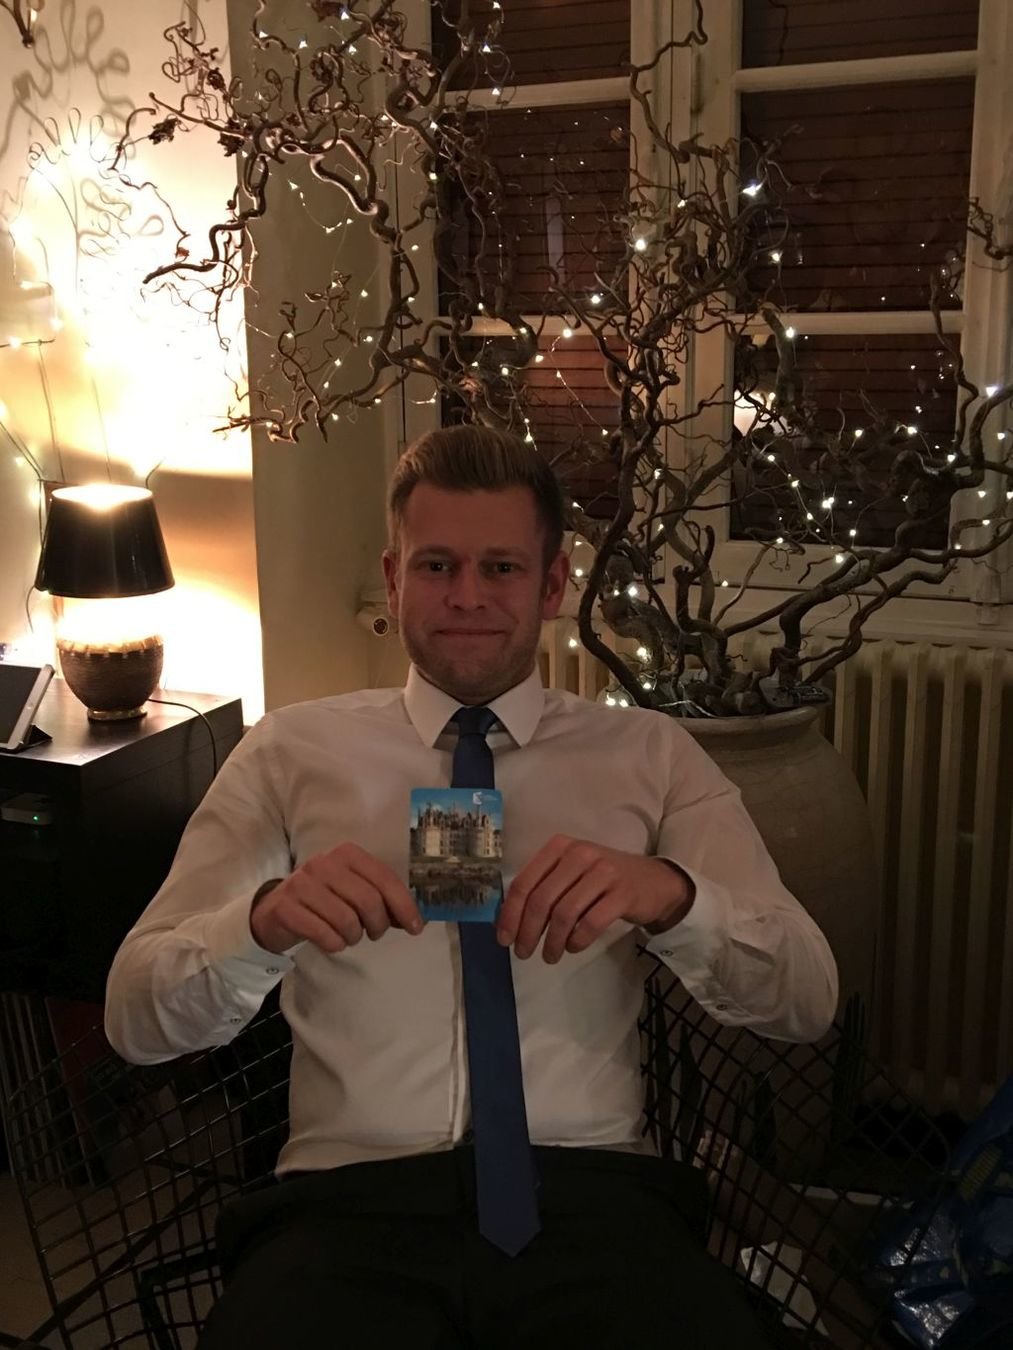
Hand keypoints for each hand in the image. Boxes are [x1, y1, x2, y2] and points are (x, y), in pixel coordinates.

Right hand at [250, 843, 423, 954]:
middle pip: (368, 901)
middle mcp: (323, 863)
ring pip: (346, 920)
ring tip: (350, 936)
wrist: (277, 910)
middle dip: (378, 925)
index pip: (385, 878)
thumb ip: (383, 899)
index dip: (404, 906)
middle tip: (374, 934)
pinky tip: (333, 941)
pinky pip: (324, 934)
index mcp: (347, 853)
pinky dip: (335, 944)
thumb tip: (414, 920)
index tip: (416, 929)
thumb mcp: (354, 891)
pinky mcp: (286, 908)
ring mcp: (302, 884)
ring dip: (354, 936)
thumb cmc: (325, 900)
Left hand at [496, 835, 693, 963]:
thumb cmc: (602, 880)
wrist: (654, 882)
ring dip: (552, 942)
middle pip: (541, 900)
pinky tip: (572, 947)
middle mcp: (579, 854)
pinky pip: (590, 924)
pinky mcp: (622, 893)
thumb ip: (542, 888)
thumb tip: (507, 921)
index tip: (504, 940)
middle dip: (527, 932)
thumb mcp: (570, 874)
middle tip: (523, 953)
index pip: (524, 883)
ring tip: (549, 956)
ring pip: (564, 914)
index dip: (510, 914)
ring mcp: (603, 872)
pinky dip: (576, 941)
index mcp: (559, 847)